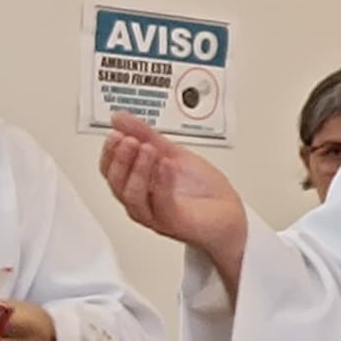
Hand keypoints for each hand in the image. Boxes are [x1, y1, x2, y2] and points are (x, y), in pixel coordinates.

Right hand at [100, 121, 248, 279]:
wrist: (230, 213)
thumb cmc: (203, 189)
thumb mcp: (172, 153)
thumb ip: (146, 135)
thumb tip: (118, 117)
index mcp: (137, 185)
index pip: (110, 170)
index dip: (110, 151)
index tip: (116, 133)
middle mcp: (141, 202)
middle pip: (117, 183)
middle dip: (121, 158)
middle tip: (130, 139)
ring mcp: (156, 214)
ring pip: (133, 196)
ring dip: (138, 169)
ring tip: (148, 148)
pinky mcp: (174, 222)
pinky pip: (162, 204)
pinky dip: (162, 182)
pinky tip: (166, 165)